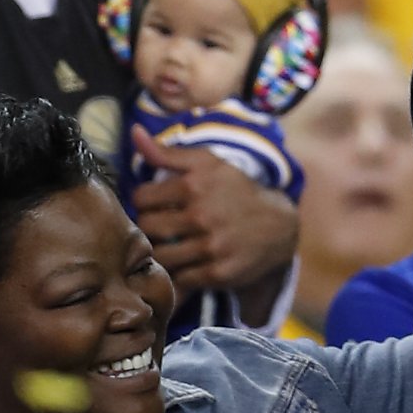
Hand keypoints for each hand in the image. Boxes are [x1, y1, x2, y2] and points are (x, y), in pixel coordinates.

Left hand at [129, 129, 298, 293]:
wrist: (278, 225)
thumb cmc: (235, 189)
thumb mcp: (208, 163)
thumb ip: (167, 152)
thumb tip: (134, 133)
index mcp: (196, 184)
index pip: (141, 198)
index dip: (145, 200)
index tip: (156, 202)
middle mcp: (202, 215)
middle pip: (147, 228)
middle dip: (150, 226)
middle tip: (162, 224)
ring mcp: (210, 246)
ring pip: (160, 256)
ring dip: (163, 251)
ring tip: (172, 243)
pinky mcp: (217, 273)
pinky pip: (179, 279)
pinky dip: (181, 272)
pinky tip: (190, 260)